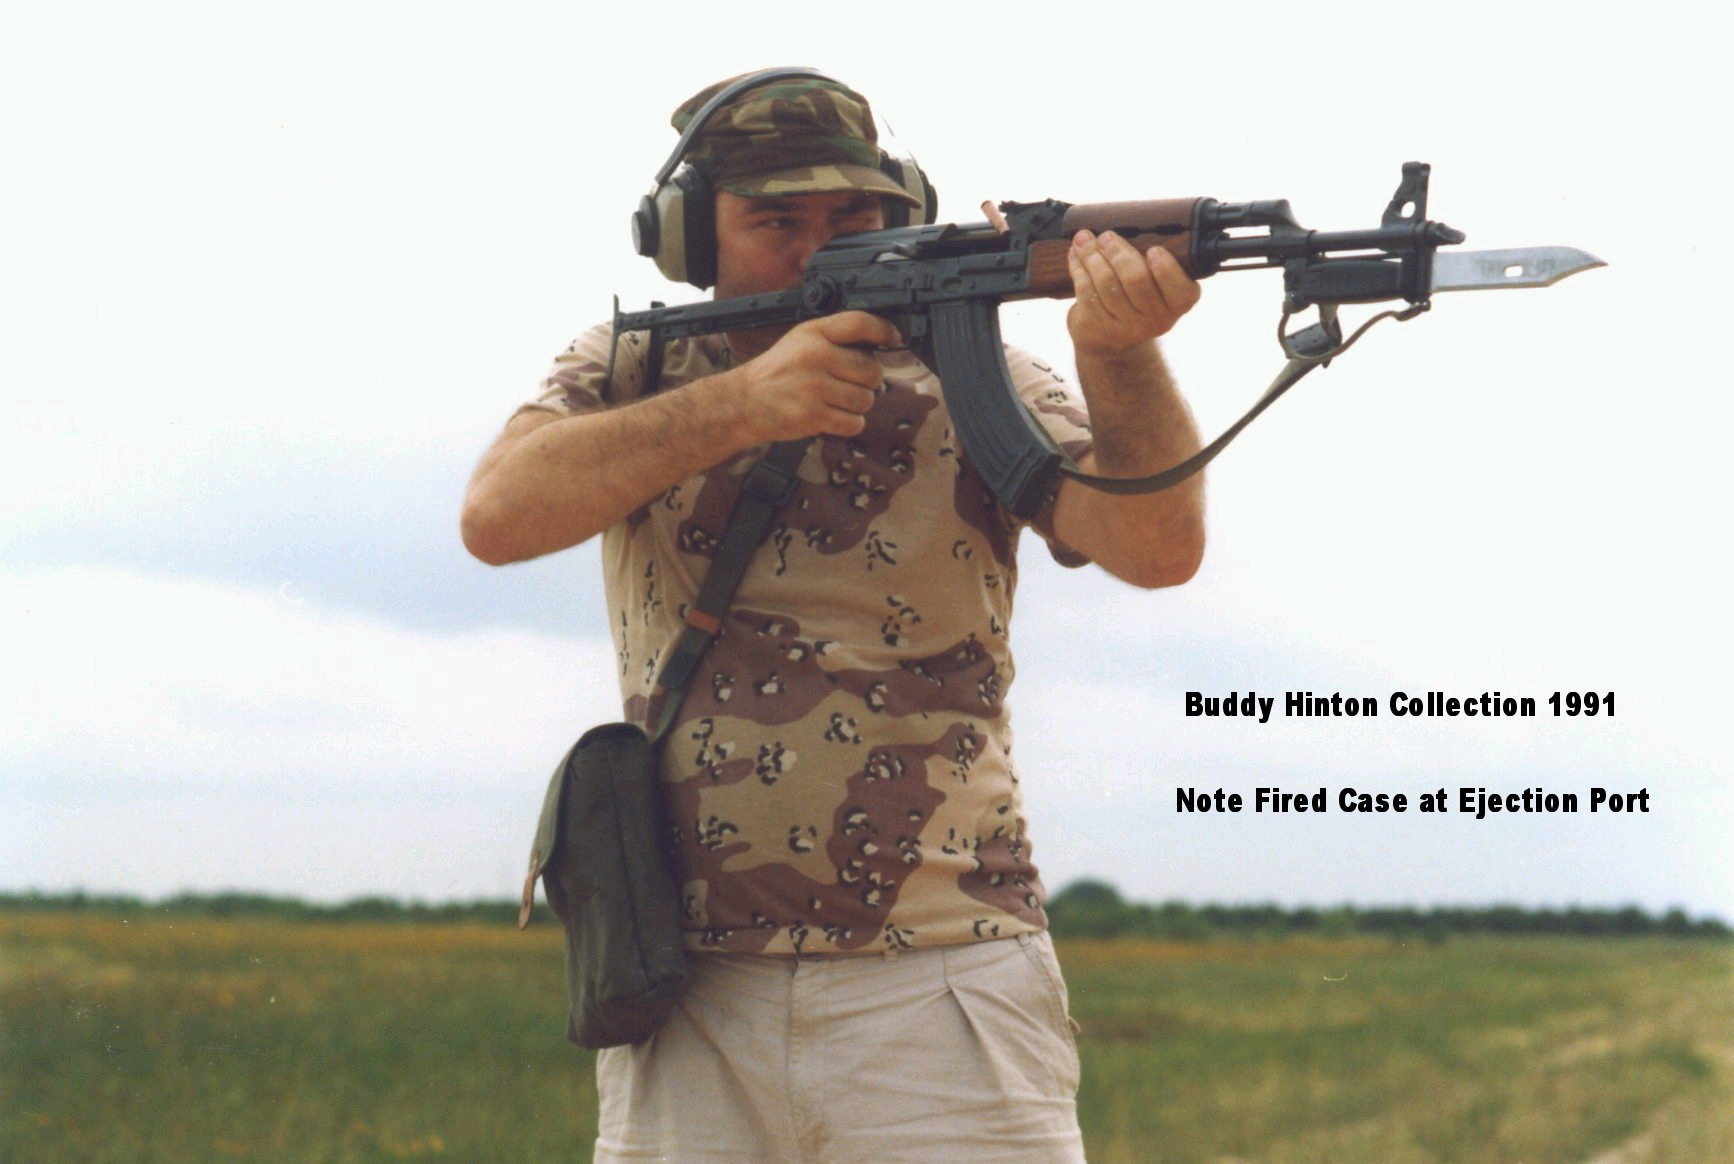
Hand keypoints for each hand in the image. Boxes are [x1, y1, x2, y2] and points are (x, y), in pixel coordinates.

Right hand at [734, 311, 901, 440]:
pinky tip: (832, 416)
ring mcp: (814, 388)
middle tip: (848, 383)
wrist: (744, 402)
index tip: (893, 338)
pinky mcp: (814, 416)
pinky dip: (848, 423)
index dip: (883, 330)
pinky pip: (854, 423)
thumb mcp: (801, 341)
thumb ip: (835, 339)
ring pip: (866, 400)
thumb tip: (878, 345)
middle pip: (871, 371)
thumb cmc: (777, 372)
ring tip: (835, 401)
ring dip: (856, 404)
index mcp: (813, 334)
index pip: (859, 323)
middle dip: (867, 381)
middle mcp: (815, 357)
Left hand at [1066, 230, 1200, 357]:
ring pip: (1107, 283)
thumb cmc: (1136, 297)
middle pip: (1136, 279)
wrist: (1110, 339)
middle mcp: (1156, 320)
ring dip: (1092, 255)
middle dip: (1118, 252)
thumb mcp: (1155, 283)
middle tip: (1106, 236)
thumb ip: (1151, 260)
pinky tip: (1075, 256)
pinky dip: (1079, 269)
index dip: (1166, 269)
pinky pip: (1086, 292)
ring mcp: (1126, 328)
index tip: (1153, 249)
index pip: (1180, 289)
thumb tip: (1124, 226)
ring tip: (1084, 239)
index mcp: (1179, 303)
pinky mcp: (1098, 328)